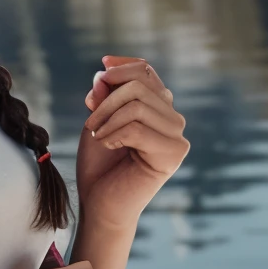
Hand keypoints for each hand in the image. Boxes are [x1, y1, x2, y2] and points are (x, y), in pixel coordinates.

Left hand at [75, 56, 188, 232]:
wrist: (100, 202)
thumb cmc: (100, 163)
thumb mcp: (98, 119)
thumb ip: (104, 95)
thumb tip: (103, 73)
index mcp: (158, 108)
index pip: (146, 72)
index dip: (123, 65)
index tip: (102, 67)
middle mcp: (172, 118)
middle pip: (140, 85)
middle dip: (106, 101)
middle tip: (90, 124)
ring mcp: (177, 136)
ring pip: (138, 105)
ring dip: (107, 119)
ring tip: (98, 136)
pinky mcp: (174, 153)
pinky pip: (138, 128)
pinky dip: (114, 134)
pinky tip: (108, 145)